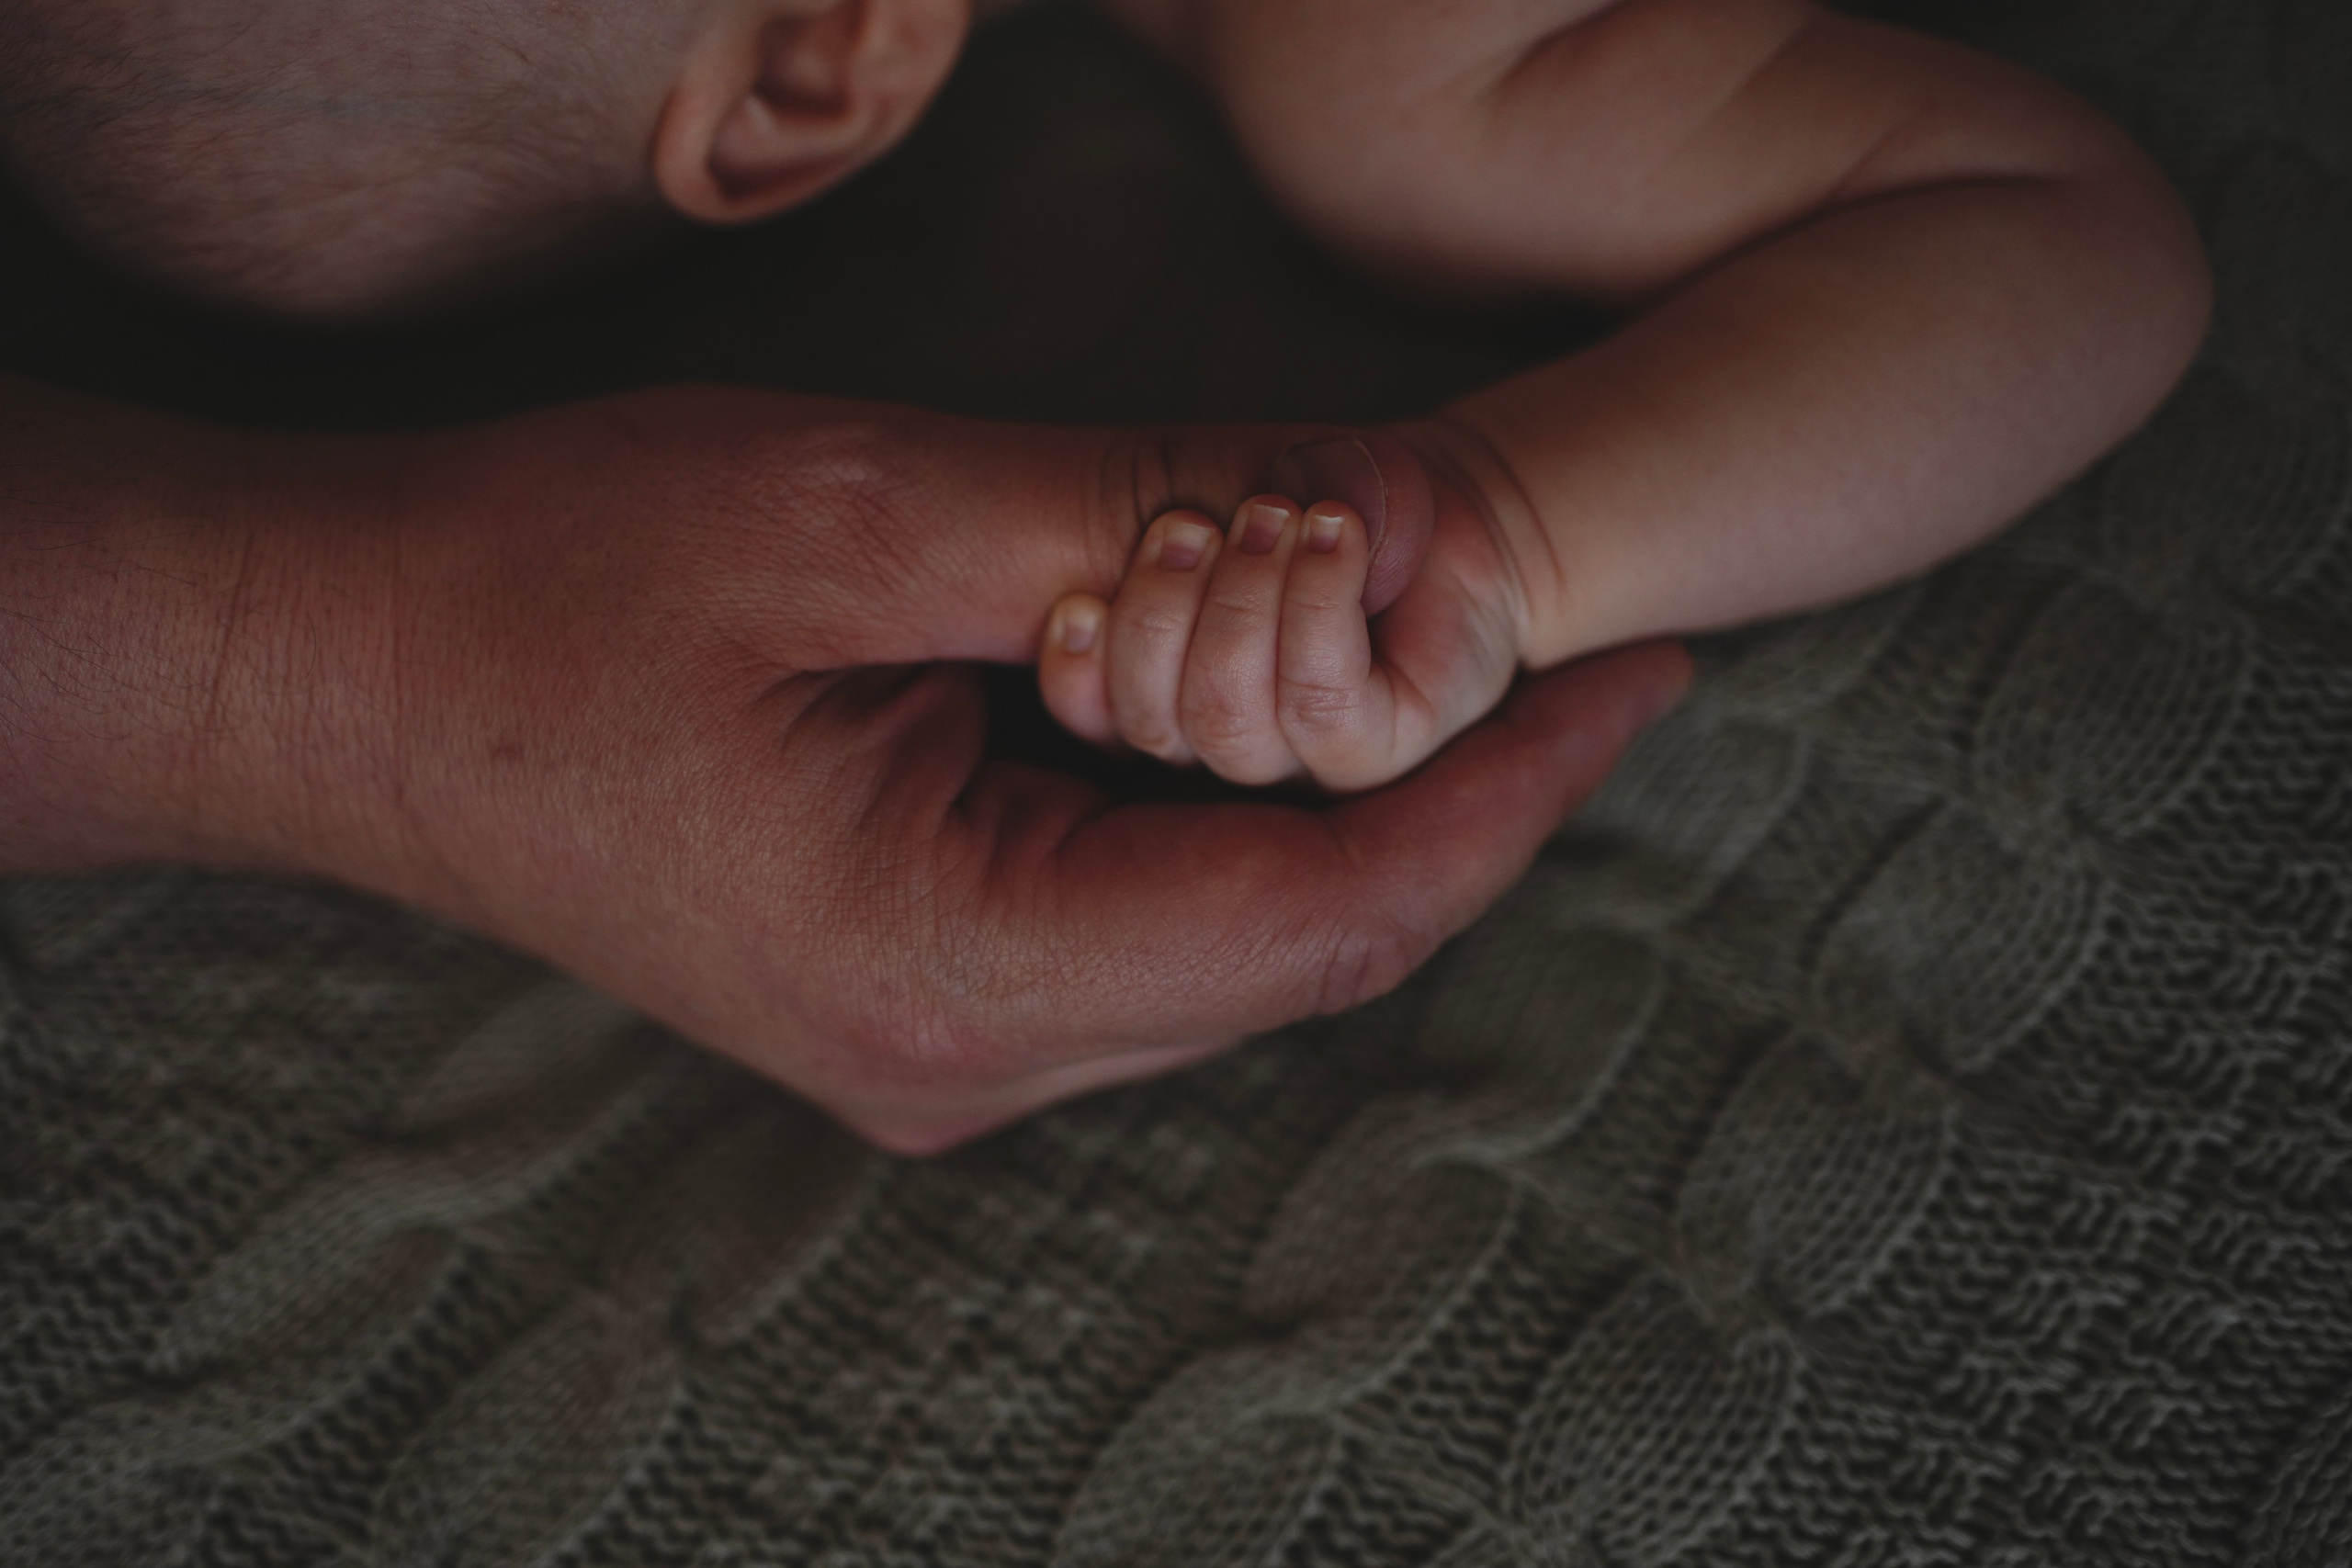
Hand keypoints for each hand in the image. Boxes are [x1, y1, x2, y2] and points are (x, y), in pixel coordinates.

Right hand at [5, 383, 1686, 1152]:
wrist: (346, 678)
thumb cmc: (552, 585)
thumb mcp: (857, 509)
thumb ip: (1124, 520)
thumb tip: (1353, 511)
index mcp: (955, 967)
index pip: (1326, 917)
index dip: (1507, 795)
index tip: (1637, 679)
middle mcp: (965, 1056)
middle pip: (1299, 947)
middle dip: (1448, 792)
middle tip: (1558, 638)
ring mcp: (936, 1046)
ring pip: (1229, 946)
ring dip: (1336, 800)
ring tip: (1426, 651)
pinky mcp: (912, 998)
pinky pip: (1137, 928)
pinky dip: (1224, 815)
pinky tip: (1257, 703)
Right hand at [1035, 469, 1526, 791]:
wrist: (1450, 516)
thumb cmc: (1321, 506)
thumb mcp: (1225, 509)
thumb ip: (1159, 545)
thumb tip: (1090, 566)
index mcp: (1169, 699)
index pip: (1092, 715)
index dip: (1075, 671)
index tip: (1077, 600)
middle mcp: (1227, 748)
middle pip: (1153, 721)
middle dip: (1160, 611)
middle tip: (1191, 525)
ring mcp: (1304, 763)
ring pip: (1227, 718)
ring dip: (1241, 602)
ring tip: (1274, 515)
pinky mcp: (1378, 751)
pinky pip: (1320, 700)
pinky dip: (1315, 603)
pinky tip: (1333, 534)